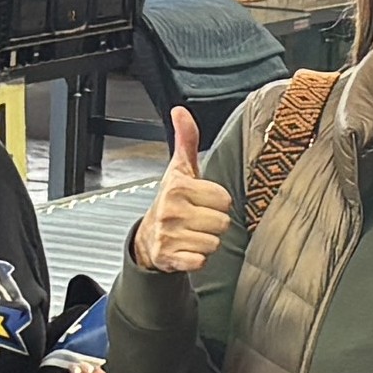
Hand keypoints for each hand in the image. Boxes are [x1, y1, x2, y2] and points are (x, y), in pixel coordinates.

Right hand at [130, 106, 235, 273]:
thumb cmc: (171, 201)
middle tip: (197, 219)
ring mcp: (170, 236)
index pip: (224, 199)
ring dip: (206, 241)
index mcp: (178, 187)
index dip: (217, 202)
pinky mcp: (170, 257)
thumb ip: (186, 140)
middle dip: (213, 223)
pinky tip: (187, 249)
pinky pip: (201, 261)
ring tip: (192, 233)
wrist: (148, 238)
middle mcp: (172, 210)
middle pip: (222, 222)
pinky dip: (198, 259)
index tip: (202, 202)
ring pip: (214, 242)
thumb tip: (180, 111)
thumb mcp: (179, 169)